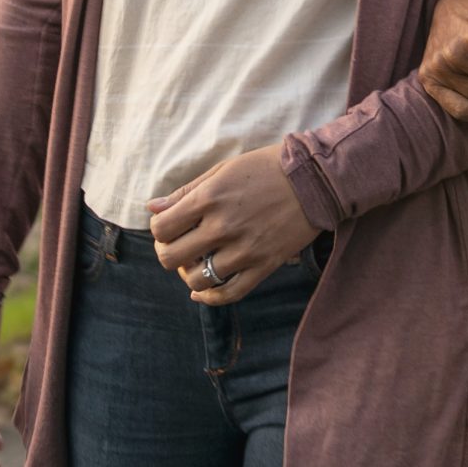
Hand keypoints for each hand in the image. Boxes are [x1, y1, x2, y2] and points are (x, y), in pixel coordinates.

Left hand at [149, 146, 317, 304]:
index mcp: (209, 198)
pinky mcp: (264, 265)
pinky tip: (202, 292)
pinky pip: (229, 294)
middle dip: (168, 253)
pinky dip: (210, 298)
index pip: (161, 228)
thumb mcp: (223, 170)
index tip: (169, 226)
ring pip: (197, 280)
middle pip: (172, 258)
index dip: (159, 230)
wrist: (315, 180)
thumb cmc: (266, 168)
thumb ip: (186, 192)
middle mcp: (223, 226)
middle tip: (179, 246)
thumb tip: (152, 208)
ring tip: (197, 262)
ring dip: (189, 274)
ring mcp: (244, 250)